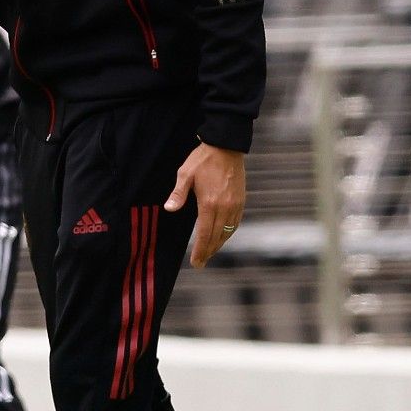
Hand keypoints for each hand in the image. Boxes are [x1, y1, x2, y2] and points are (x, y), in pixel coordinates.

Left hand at [169, 142, 246, 267]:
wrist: (226, 147)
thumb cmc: (202, 160)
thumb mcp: (185, 174)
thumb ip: (178, 194)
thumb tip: (169, 209)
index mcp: (209, 203)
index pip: (204, 233)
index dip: (200, 250)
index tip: (196, 262)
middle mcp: (224, 207)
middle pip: (216, 236)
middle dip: (208, 251)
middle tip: (201, 263)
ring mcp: (235, 204)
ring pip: (228, 231)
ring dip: (219, 244)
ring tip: (210, 253)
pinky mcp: (241, 200)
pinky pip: (236, 223)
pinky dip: (229, 233)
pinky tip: (222, 237)